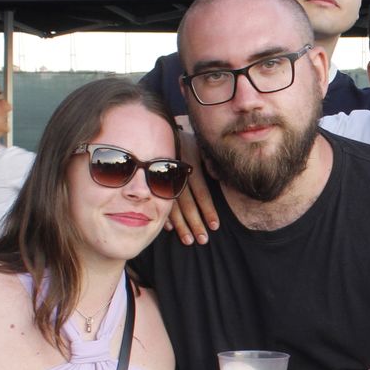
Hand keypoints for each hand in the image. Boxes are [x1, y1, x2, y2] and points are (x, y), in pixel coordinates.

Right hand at [164, 129, 216, 244]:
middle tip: (202, 240)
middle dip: (194, 222)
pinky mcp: (153, 180)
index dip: (208, 209)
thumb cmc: (188, 139)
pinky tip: (169, 229)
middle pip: (186, 202)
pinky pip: (156, 200)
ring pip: (171, 204)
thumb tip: (215, 174)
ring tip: (188, 240)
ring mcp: (162, 177)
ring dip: (180, 225)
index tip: (214, 226)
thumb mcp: (200, 144)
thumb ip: (209, 160)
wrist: (161, 128)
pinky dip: (163, 215)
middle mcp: (176, 172)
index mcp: (190, 164)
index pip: (201, 191)